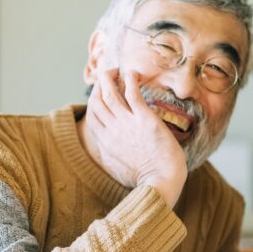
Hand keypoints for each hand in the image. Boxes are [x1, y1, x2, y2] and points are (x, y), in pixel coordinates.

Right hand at [87, 68, 186, 207]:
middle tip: (111, 75)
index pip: (92, 113)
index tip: (104, 91)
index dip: (95, 98)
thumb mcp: (118, 168)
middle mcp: (112, 130)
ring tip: (117, 69)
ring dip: (111, 77)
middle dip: (101, 83)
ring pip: (111, 93)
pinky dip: (130, 80)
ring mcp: (127, 124)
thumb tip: (108, 151)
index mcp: (105, 142)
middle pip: (98, 99)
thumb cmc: (144, 179)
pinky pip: (133, 93)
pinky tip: (133, 72)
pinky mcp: (145, 120)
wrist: (160, 183)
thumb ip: (111, 156)